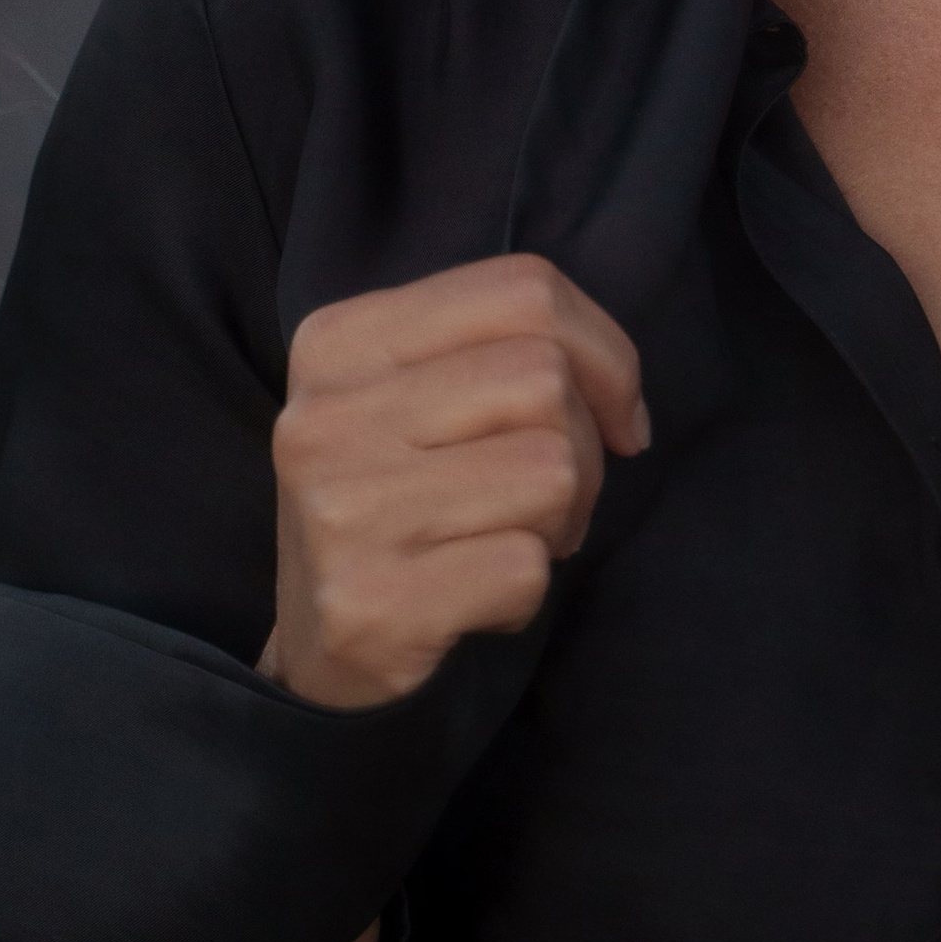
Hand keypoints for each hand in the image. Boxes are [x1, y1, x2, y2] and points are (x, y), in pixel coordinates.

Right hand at [268, 254, 649, 715]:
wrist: (318, 653)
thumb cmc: (398, 504)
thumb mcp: (420, 397)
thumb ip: (508, 351)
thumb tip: (622, 396)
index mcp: (339, 342)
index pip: (523, 289)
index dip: (604, 350)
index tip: (614, 415)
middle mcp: (326, 418)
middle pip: (543, 377)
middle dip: (583, 447)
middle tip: (546, 501)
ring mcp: (342, 512)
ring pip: (549, 469)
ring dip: (558, 520)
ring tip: (503, 542)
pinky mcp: (370, 604)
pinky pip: (524, 566)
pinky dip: (526, 590)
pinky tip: (473, 600)